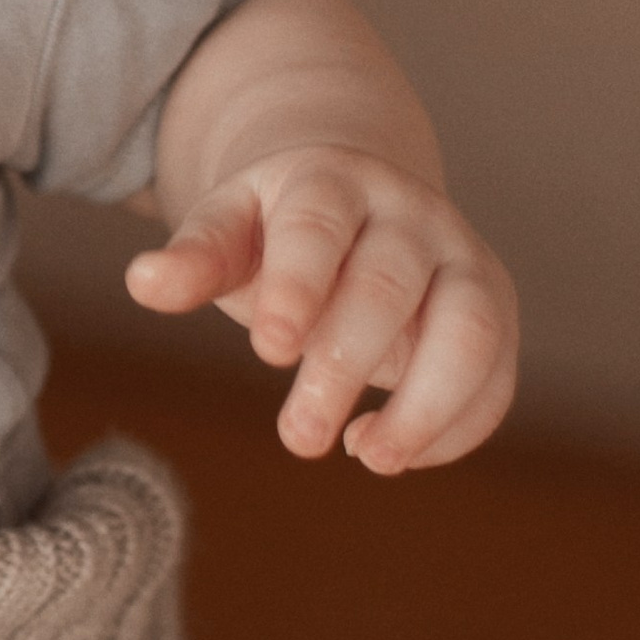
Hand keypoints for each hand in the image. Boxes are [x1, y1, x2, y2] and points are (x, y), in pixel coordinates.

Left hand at [126, 144, 517, 469]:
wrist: (357, 199)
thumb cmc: (277, 231)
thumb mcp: (230, 230)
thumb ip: (196, 257)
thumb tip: (143, 282)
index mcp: (333, 180)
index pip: (319, 226)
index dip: (297, 286)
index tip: (268, 352)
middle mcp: (409, 213)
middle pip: (389, 285)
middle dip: (344, 365)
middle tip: (297, 439)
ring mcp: (461, 258)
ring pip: (471, 329)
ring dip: (426, 406)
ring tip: (369, 458)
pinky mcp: (495, 308)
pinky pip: (496, 374)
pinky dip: (454, 428)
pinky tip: (385, 452)